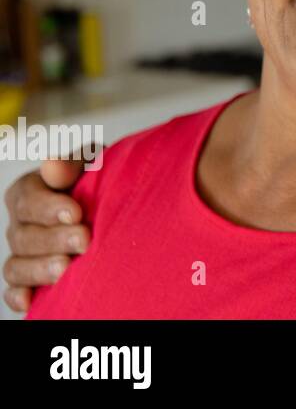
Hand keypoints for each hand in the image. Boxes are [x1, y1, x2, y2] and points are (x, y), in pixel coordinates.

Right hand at [3, 160, 87, 312]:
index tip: (76, 213)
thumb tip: (52, 167)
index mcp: (29, 192)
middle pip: (24, 236)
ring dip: (39, 269)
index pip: (26, 200)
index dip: (48, 208)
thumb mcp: (90, 163)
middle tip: (84, 240)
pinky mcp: (29, 278)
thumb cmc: (97, 179)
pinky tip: (32, 299)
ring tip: (66, 269)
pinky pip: (15, 290)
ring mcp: (23, 253)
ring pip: (16, 266)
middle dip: (53, 240)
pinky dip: (19, 296)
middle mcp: (21, 224)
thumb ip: (70, 163)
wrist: (114, 204)